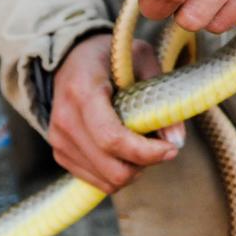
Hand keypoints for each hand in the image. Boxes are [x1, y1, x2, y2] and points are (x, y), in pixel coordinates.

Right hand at [48, 33, 182, 192]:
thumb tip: (177, 140)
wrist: (70, 57)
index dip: (145, 152)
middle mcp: (65, 119)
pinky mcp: (60, 152)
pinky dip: (116, 172)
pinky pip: (95, 180)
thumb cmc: (111, 55)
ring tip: (142, 145)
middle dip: (144, 165)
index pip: (112, 138)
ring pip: (105, 180)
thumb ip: (161, 97)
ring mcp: (59, 138)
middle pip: (110, 167)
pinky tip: (125, 150)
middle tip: (161, 147)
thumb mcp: (143, 59)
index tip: (171, 149)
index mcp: (83, 90)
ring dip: (132, 170)